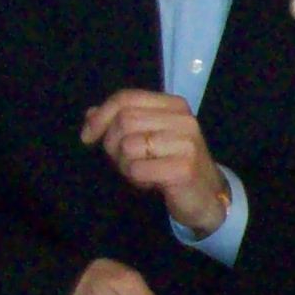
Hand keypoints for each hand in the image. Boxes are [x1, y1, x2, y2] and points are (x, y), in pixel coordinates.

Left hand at [81, 90, 229, 236]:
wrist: (207, 196)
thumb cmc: (173, 164)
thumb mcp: (149, 137)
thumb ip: (122, 122)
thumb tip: (90, 114)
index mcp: (174, 105)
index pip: (126, 98)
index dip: (100, 116)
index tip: (87, 137)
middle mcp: (183, 119)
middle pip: (124, 121)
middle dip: (111, 144)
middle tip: (122, 161)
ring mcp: (186, 143)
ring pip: (128, 146)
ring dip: (124, 165)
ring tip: (141, 172)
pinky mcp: (183, 169)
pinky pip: (137, 169)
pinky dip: (136, 179)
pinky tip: (150, 183)